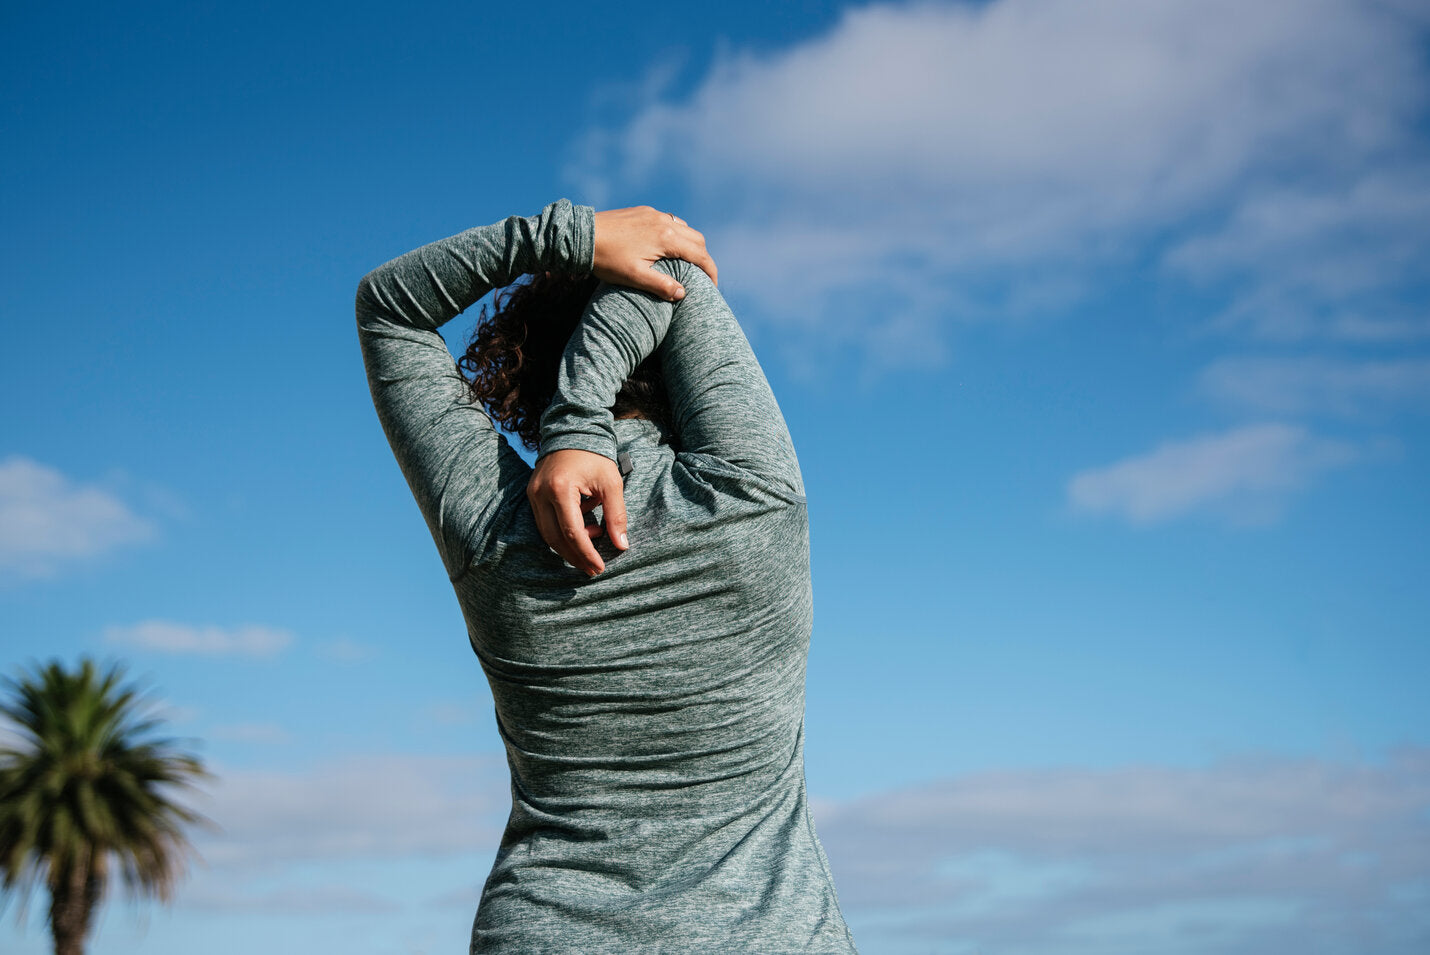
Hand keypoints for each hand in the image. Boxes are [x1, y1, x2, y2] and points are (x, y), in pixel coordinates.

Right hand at [527, 448, 628, 575]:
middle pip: (555, 538)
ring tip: (590, 548)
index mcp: (560, 489)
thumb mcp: (611, 484)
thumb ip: (616, 515)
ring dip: (568, 546)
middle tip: (592, 568)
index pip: (572, 532)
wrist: (573, 433)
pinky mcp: (532, 495)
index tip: (599, 567)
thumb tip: (621, 545)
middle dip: (575, 556)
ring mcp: (532, 494)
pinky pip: (544, 523)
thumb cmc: (594, 458)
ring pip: (547, 534)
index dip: (586, 553)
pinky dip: (561, 532)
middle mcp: (540, 493)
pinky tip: (581, 532)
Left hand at [592, 206, 717, 301]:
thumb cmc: (607, 259)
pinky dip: (675, 233)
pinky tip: (666, 245)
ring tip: (686, 261)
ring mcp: (653, 214)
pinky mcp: (642, 212)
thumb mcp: (635, 277)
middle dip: (704, 257)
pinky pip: (668, 221)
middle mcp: (664, 222)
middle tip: (702, 276)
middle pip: (697, 239)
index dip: (711, 272)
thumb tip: (683, 293)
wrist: (582, 235)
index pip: (700, 255)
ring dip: (690, 244)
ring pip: (683, 228)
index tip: (713, 286)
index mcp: (666, 238)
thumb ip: (661, 286)